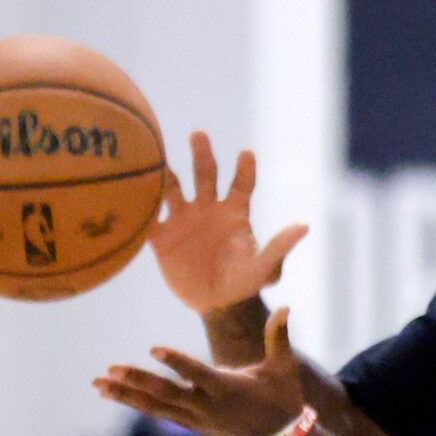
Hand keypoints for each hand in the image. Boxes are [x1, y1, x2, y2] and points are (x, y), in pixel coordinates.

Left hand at [95, 308, 309, 435]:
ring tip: (98, 383)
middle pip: (166, 393)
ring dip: (125, 395)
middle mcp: (208, 407)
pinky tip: (113, 393)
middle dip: (137, 381)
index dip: (176, 362)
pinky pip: (158, 412)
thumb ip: (279, 337)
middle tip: (110, 369)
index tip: (153, 348)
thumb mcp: (285, 368)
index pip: (197, 374)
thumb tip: (287, 307)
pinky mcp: (191, 424)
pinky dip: (134, 403)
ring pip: (155, 406)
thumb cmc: (284, 398)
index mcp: (228, 389)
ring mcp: (197, 418)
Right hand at [149, 132, 308, 315]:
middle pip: (206, 174)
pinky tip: (131, 194)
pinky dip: (140, 208)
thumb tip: (304, 227)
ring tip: (159, 163)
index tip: (247, 153)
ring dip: (166, 175)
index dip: (245, 169)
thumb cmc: (245, 282)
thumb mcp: (264, 267)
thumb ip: (279, 246)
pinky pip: (148, 219)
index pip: (242, 184)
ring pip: (173, 189)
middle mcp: (208, 208)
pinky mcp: (162, 237)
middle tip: (199, 133)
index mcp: (235, 212)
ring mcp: (184, 219)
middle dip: (203, 154)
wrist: (216, 302)